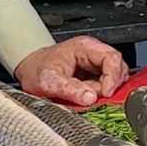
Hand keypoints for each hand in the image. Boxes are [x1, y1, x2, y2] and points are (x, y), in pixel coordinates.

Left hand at [13, 37, 128, 105]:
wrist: (28, 71)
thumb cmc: (37, 69)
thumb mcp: (49, 80)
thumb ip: (70, 89)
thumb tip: (90, 98)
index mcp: (85, 47)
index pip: (112, 58)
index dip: (113, 77)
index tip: (106, 93)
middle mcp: (93, 54)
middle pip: (118, 68)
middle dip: (110, 86)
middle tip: (95, 97)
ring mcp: (95, 65)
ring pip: (115, 79)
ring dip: (105, 91)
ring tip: (87, 96)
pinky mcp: (94, 77)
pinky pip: (106, 86)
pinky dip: (101, 95)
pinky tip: (88, 97)